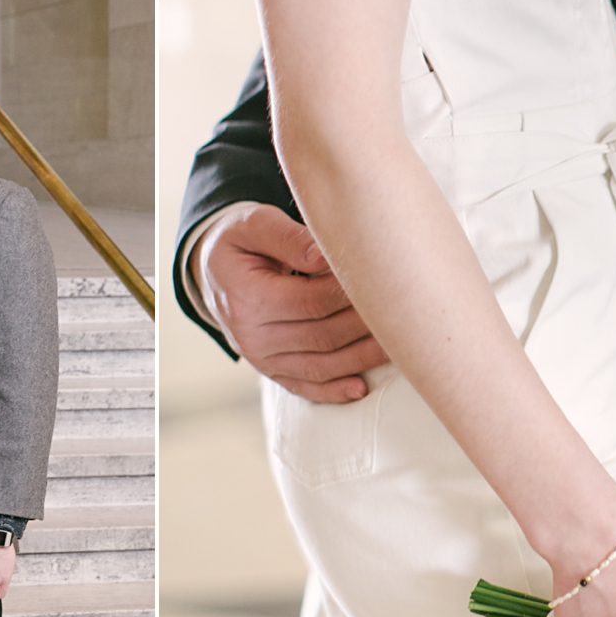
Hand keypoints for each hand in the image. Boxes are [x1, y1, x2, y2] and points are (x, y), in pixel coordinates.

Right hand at [198, 204, 387, 402]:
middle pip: (321, 335)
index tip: (380, 280)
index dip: (348, 294)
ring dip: (361, 359)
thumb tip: (327, 254)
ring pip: (320, 366)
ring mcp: (261, 358)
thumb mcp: (253, 225)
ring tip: (398, 346)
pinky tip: (362, 388)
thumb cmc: (239, 242)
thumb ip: (288, 237)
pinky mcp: (271, 371)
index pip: (310, 300)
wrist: (212, 273)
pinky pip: (305, 387)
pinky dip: (334, 391)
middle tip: (403, 312)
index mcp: (248, 297)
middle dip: (364, 326)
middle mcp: (252, 336)